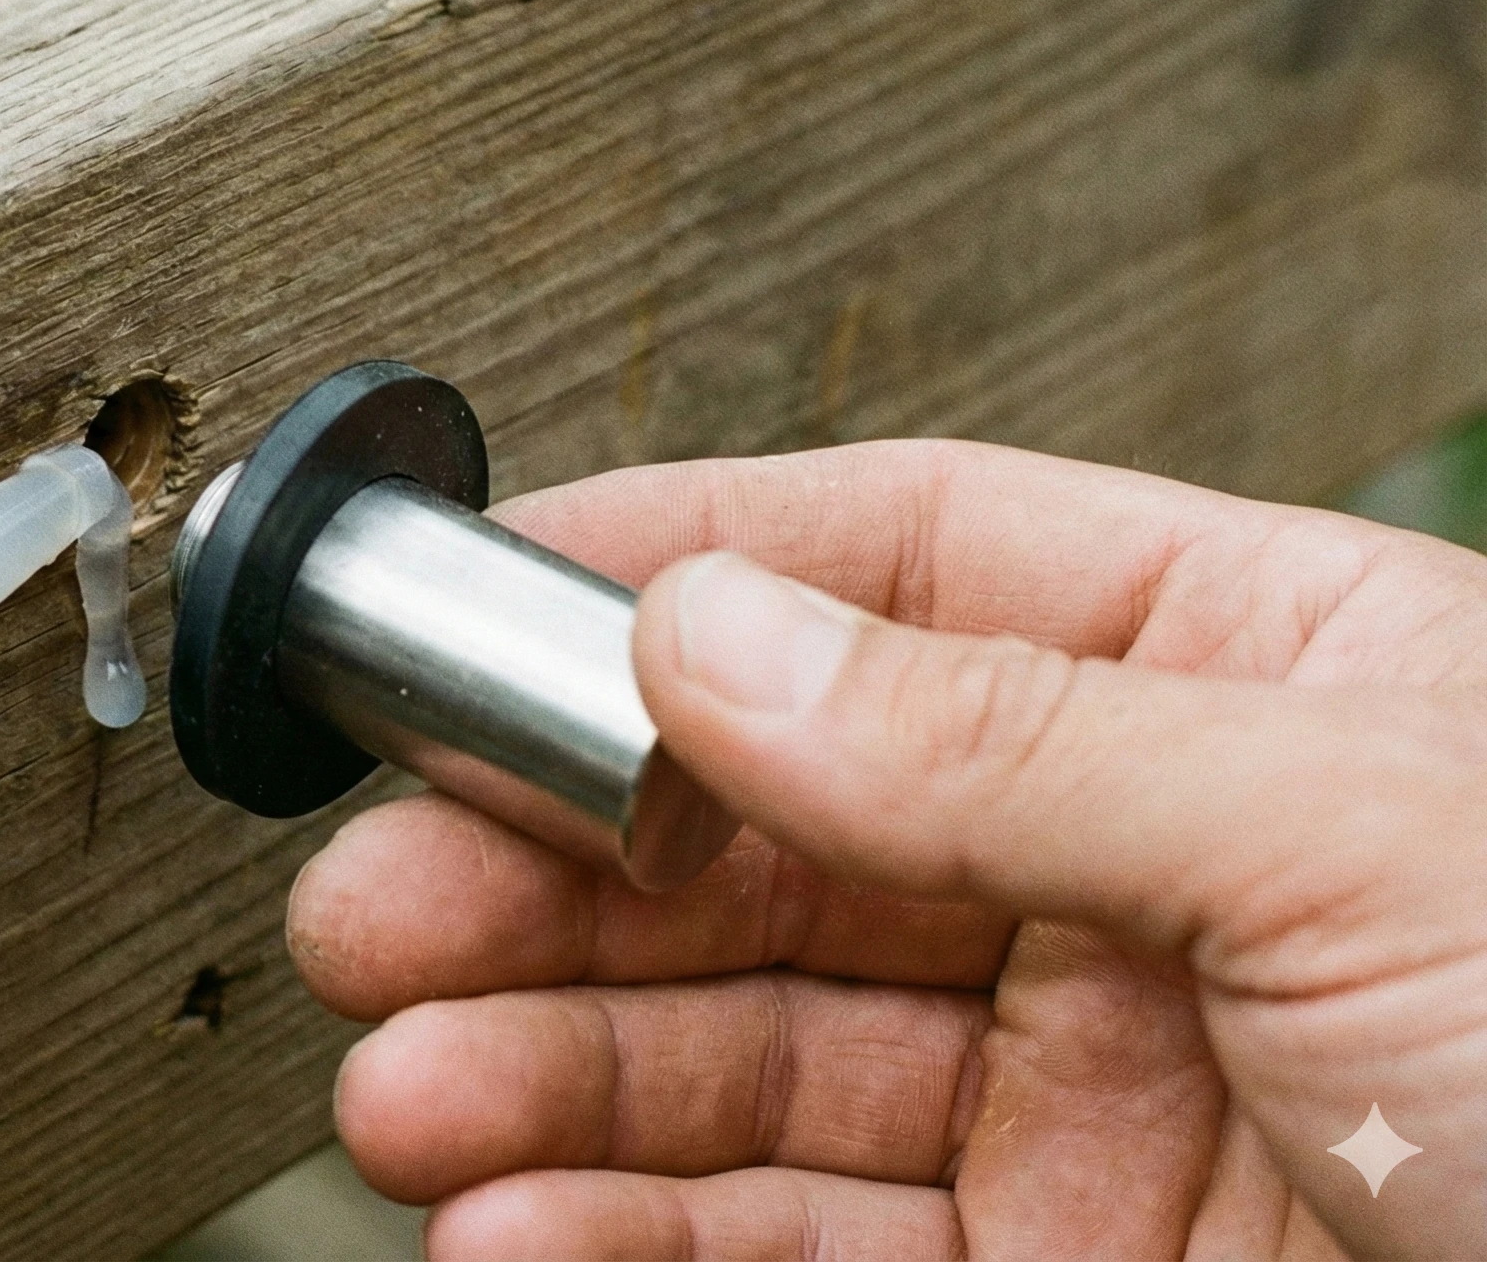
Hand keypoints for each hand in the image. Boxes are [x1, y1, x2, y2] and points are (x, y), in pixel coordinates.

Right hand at [288, 441, 1486, 1259]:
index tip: (464, 606)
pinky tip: (524, 1233)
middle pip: (764, 826)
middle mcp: (1142, 872)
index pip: (891, 558)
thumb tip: (719, 631)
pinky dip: (631, 1241)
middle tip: (384, 900)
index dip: (661, 569)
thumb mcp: (1368, 834)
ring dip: (550, 1073)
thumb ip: (1016, 727)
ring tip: (409, 1096)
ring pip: (747, 1050)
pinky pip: (795, 1242)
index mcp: (1244, 679)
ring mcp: (1090, 1090)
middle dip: (547, 868)